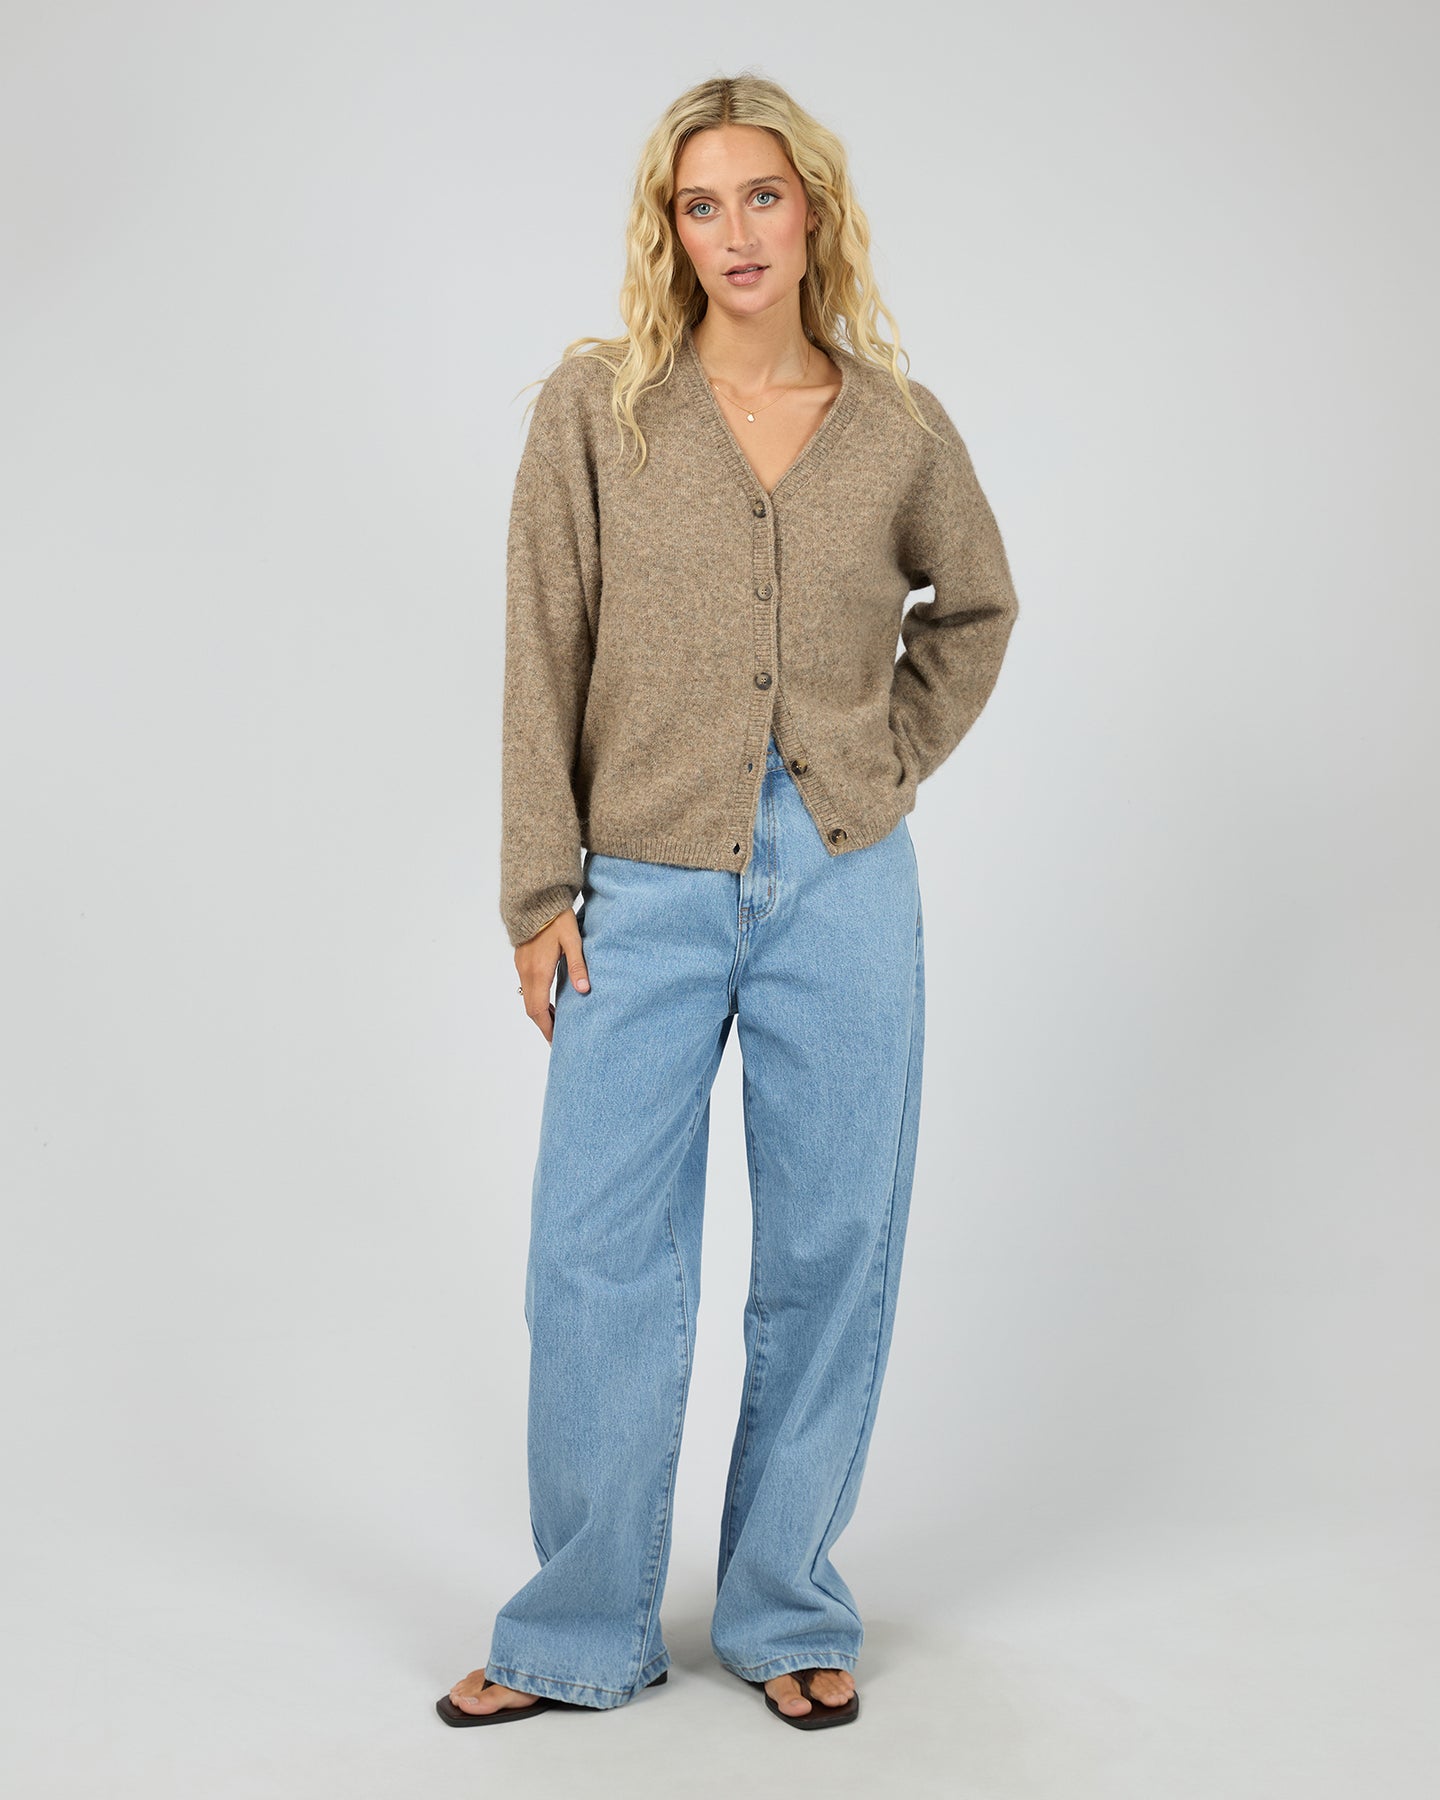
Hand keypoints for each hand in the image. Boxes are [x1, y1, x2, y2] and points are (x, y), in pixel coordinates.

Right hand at [515, 905, 589, 1044]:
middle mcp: (526, 972)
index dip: (547, 1028)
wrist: (536, 899)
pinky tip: (549, 1000)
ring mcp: (522, 966)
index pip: (538, 1010)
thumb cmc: (557, 918)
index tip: (556, 1041)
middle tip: (557, 1037)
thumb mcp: (573, 940)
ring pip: (528, 999)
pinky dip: (537, 999)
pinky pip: (527, 988)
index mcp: (539, 971)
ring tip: (556, 1022)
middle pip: (531, 1009)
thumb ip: (578, 965)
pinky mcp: (521, 961)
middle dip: (544, 1025)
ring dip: (540, 1013)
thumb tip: (584, 989)